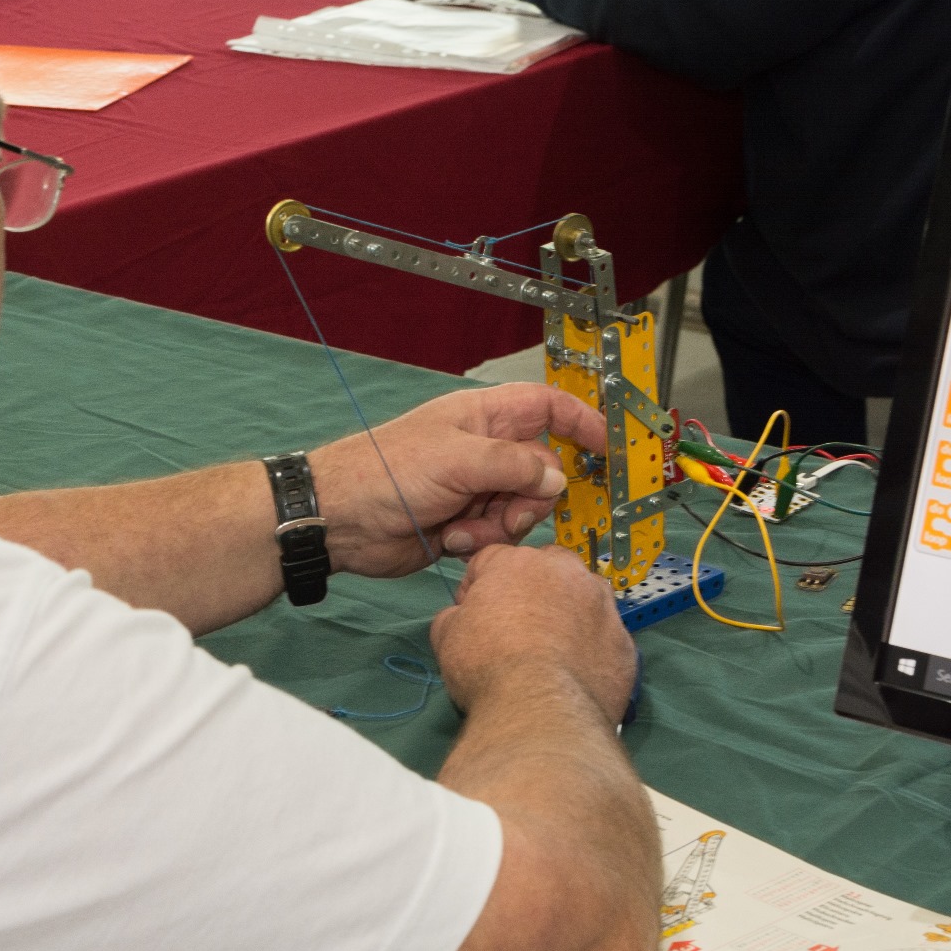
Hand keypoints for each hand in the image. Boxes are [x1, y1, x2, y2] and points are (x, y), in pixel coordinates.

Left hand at [310, 382, 605, 578]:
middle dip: (531, 497)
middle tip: (505, 510)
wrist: (340, 521)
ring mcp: (477, 488)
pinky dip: (483, 542)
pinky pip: (501, 535)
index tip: (610, 449)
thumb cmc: (388, 473)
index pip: (549, 407)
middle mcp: (486, 450)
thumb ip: (515, 466)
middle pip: (544, 471)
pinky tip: (451, 541)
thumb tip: (558, 481)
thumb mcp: (457, 460)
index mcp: (485, 417)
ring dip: (502, 525)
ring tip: (464, 529)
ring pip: (525, 508)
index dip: (583, 421)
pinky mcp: (467, 524)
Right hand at [432, 544, 637, 722]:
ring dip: (568, 614)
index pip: (491, 560)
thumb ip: (454, 614)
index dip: (477, 587)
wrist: (541, 712)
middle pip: (545, 569)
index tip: (473, 614)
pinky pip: (603, 638)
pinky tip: (574, 675)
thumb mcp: (446, 635)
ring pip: (583, 598)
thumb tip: (462, 616)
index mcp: (518, 562)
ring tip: (550, 652)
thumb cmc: (487, 666)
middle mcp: (567, 573)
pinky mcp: (624, 642)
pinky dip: (591, 649)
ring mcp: (603, 606)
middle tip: (515, 629)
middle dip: (530, 590)